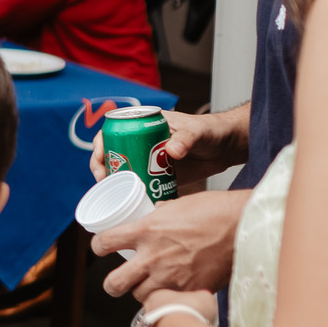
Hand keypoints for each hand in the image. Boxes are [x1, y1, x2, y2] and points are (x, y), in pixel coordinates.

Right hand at [89, 104, 249, 185]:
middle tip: (104, 181)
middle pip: (112, 154)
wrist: (228, 147)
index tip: (100, 159)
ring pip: (123, 170)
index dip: (100, 145)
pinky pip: (139, 183)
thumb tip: (172, 151)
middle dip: (102, 167)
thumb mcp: (197, 131)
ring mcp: (148, 160)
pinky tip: (130, 202)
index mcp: (143, 124)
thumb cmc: (211, 130)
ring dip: (115, 181)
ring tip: (115, 194)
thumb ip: (186, 138)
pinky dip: (133, 192)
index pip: (112, 132)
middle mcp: (141, 142)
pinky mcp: (158, 175)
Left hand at [95, 188, 248, 299]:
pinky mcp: (191, 290)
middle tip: (118, 280)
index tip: (100, 248)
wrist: (245, 225)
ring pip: (140, 297)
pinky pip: (171, 301)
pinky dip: (170, 298)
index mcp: (145, 231)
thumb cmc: (214, 210)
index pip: (103, 244)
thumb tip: (153, 215)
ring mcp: (171, 277)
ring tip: (150, 285)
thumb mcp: (177, 205)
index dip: (97, 247)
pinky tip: (174, 291)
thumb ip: (159, 215)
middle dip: (112, 283)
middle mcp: (153, 258)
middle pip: (114, 283)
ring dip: (142, 292)